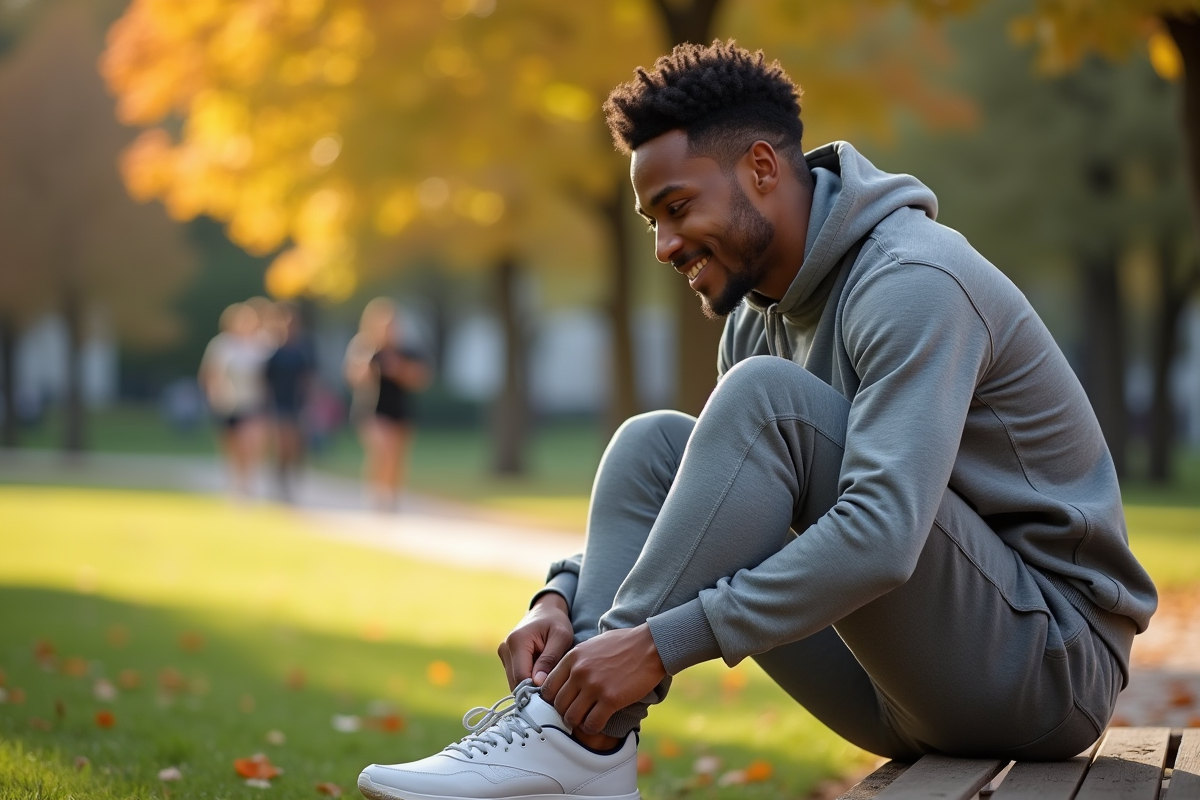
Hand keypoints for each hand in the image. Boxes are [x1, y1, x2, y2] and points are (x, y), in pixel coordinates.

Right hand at [497, 593, 574, 690]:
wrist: (545, 611)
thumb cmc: (556, 622)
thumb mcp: (561, 637)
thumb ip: (550, 658)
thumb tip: (538, 682)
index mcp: (517, 641)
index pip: (521, 677)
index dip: (535, 690)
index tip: (552, 696)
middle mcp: (505, 648)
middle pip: (515, 682)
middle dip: (533, 691)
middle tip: (553, 694)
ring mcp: (503, 653)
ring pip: (514, 682)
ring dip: (530, 687)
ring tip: (549, 684)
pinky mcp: (506, 658)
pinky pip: (515, 677)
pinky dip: (528, 681)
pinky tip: (541, 678)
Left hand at [539, 624, 665, 735]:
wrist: (651, 645)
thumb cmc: (624, 644)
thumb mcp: (592, 645)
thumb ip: (576, 661)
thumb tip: (565, 679)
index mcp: (572, 658)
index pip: (548, 687)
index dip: (553, 700)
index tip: (564, 704)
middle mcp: (579, 672)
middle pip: (558, 705)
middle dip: (565, 713)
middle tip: (576, 715)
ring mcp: (594, 686)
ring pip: (572, 717)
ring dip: (578, 723)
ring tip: (587, 720)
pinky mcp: (611, 699)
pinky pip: (592, 724)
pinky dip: (593, 728)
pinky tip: (598, 723)